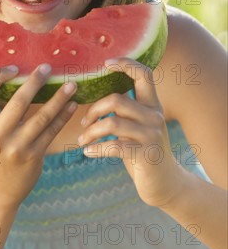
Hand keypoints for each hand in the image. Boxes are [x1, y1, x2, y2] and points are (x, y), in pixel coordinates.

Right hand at [0, 64, 77, 207]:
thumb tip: (16, 79)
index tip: (15, 68)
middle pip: (18, 101)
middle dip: (36, 81)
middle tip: (48, 67)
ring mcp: (16, 146)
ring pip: (41, 116)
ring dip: (59, 98)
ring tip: (71, 85)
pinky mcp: (33, 156)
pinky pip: (51, 131)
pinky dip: (63, 116)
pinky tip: (72, 106)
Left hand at [77, 58, 184, 207]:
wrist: (166, 184)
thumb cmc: (143, 152)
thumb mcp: (137, 127)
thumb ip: (125, 111)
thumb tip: (96, 98)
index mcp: (152, 105)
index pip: (144, 74)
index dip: (125, 64)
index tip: (105, 63)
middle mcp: (154, 116)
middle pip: (117, 100)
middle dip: (94, 110)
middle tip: (84, 123)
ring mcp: (151, 135)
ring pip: (112, 122)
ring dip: (91, 132)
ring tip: (82, 140)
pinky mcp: (146, 154)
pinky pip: (114, 146)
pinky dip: (96, 148)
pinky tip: (87, 152)